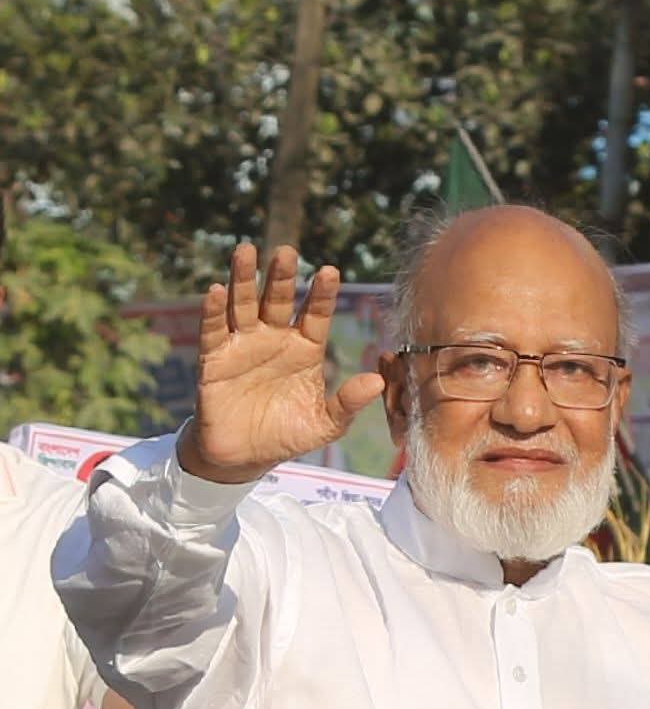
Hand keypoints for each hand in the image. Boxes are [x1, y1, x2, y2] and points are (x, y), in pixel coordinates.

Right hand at [178, 243, 384, 484]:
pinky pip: (214, 331)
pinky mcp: (214, 359)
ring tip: (246, 250)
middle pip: (280, 299)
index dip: (322, 294)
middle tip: (287, 252)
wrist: (243, 458)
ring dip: (244, 279)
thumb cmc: (287, 434)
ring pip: (244, 304)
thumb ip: (348, 403)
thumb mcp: (324, 424)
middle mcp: (275, 338)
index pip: (316, 314)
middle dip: (283, 276)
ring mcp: (244, 345)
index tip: (331, 271)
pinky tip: (216, 290)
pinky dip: (213, 311)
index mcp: (305, 348)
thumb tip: (377, 381)